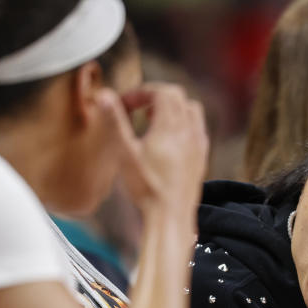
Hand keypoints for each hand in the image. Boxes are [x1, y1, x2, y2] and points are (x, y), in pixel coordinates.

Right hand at [98, 83, 208, 212]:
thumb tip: (104, 95)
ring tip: (152, 119)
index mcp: (171, 127)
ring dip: (172, 107)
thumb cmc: (146, 187)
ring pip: (192, 109)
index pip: (162, 91)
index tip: (125, 104)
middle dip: (155, 96)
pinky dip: (184, 122)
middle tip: (137, 108)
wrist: (170, 215)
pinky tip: (169, 137)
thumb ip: (116, 121)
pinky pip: (198, 127)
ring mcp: (199, 143)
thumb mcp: (125, 152)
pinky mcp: (202, 156)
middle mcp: (189, 132)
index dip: (141, 92)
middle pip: (178, 97)